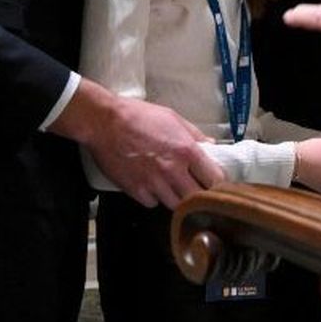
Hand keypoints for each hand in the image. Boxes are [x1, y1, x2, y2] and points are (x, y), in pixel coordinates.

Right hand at [49, 81, 225, 208]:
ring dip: (177, 198)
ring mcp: (154, 183)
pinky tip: (152, 186)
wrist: (104, 122)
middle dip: (199, 194)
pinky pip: (153, 203)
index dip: (216, 181)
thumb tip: (211, 145)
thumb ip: (194, 134)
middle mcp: (172, 170)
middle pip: (197, 198)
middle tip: (196, 188)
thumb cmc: (138, 116)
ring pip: (176, 205)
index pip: (214, 178)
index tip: (214, 181)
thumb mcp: (172, 118)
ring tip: (173, 187)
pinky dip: (155, 198)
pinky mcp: (136, 191)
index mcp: (186, 150)